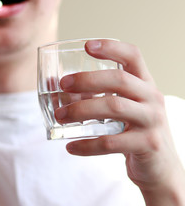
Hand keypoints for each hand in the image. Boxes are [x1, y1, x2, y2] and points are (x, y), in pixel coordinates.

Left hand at [54, 39, 184, 203]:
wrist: (160, 167)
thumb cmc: (132, 130)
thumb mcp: (118, 108)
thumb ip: (91, 95)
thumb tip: (53, 83)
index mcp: (145, 84)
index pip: (133, 56)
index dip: (111, 47)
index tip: (87, 45)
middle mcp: (152, 98)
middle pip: (119, 79)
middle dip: (87, 79)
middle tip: (62, 84)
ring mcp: (152, 121)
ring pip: (114, 107)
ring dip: (81, 110)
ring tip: (59, 116)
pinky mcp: (147, 145)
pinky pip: (111, 142)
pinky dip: (87, 145)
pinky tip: (70, 147)